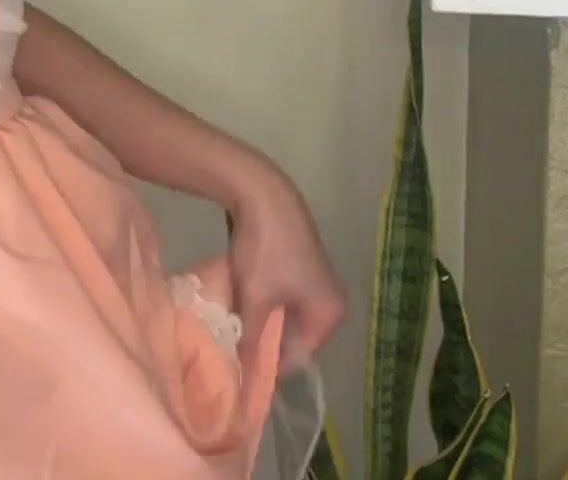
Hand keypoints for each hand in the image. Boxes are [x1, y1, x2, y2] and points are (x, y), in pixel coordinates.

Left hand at [229, 166, 345, 370]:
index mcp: (329, 314)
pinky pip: (287, 299)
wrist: (264, 194)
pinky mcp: (304, 267)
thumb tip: (244, 373)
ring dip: (264, 322)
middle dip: (267, 343)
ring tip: (235, 330)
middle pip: (296, 337)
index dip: (270, 365)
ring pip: (288, 317)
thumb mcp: (255, 299)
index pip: (300, 357)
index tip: (241, 371)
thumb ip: (251, 338)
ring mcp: (320, 283)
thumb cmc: (265, 251)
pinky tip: (244, 304)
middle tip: (235, 351)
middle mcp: (332, 302)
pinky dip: (267, 304)